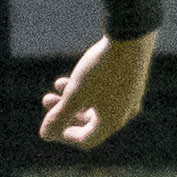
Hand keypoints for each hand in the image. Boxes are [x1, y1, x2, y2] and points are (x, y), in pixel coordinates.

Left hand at [40, 29, 155, 149]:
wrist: (131, 37)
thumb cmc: (101, 69)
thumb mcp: (75, 94)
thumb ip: (60, 116)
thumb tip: (45, 135)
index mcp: (112, 121)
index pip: (87, 140)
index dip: (65, 135)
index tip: (50, 124)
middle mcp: (125, 112)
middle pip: (91, 122)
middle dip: (66, 112)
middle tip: (45, 99)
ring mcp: (130, 96)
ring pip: (97, 104)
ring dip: (74, 97)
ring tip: (56, 84)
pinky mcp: (132, 80)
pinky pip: (107, 92)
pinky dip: (89, 88)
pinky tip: (76, 74)